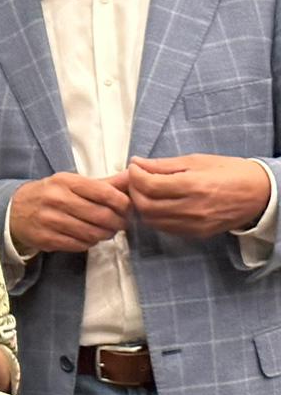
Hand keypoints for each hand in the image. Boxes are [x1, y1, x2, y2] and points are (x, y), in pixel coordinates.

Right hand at [8, 170, 130, 253]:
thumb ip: (104, 183)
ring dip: (105, 234)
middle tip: (121, 224)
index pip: (104, 192)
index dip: (122, 203)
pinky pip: (79, 245)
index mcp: (65, 182)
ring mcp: (49, 220)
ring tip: (106, 231)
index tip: (127, 208)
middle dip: (117, 222)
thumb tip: (132, 176)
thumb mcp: (72, 183)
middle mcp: (56, 199)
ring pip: (91, 233)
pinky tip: (89, 238)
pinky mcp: (46, 238)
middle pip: (101, 215)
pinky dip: (89, 243)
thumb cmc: (50, 195)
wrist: (14, 210)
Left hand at [127, 154, 270, 237]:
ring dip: (142, 206)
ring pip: (152, 220)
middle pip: (146, 205)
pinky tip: (158, 204)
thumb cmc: (230, 172)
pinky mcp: (196, 234)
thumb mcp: (197, 160)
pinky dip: (155, 217)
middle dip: (134, 191)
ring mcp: (194, 224)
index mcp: (193, 185)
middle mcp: (192, 208)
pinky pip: (165, 228)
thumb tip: (137, 163)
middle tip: (136, 179)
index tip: (134, 167)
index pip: (150, 185)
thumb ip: (164, 165)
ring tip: (146, 191)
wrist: (260, 193)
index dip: (135, 176)